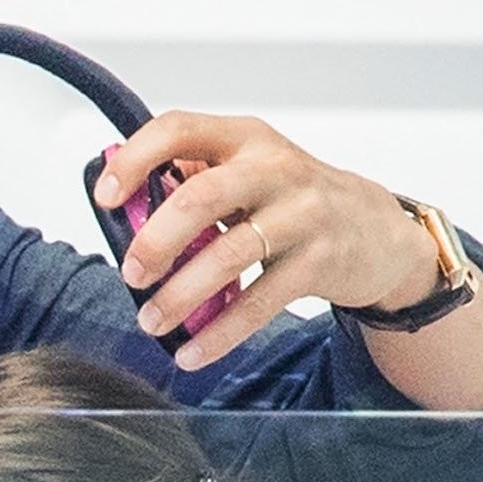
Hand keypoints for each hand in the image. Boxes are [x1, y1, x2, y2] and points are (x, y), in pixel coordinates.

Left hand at [91, 111, 437, 369]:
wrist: (377, 231)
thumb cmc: (292, 200)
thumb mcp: (246, 173)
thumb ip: (191, 181)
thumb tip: (125, 209)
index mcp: (244, 138)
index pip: (178, 129)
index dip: (134, 160)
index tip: (105, 197)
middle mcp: (274, 168)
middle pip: (200, 197)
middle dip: (155, 241)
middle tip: (131, 274)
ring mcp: (303, 213)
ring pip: (228, 254)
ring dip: (181, 294)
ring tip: (152, 321)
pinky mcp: (320, 261)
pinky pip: (261, 302)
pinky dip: (221, 332)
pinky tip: (193, 352)